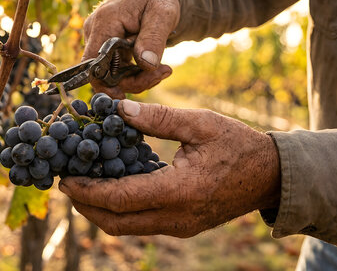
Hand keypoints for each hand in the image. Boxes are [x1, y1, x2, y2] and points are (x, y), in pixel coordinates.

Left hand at [59, 99, 280, 236]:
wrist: (271, 176)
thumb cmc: (238, 145)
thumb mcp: (201, 123)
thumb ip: (158, 118)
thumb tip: (119, 110)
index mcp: (179, 192)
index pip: (119, 199)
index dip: (87, 191)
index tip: (65, 178)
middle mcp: (176, 217)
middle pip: (115, 222)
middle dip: (85, 205)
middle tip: (67, 183)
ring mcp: (179, 226)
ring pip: (126, 227)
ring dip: (100, 210)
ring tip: (84, 184)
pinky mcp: (181, 225)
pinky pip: (141, 223)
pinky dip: (120, 210)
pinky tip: (113, 186)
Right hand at [83, 0, 179, 97]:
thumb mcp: (163, 14)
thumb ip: (153, 39)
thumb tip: (146, 65)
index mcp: (104, 23)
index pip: (92, 64)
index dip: (105, 84)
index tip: (127, 94)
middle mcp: (95, 32)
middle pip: (104, 73)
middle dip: (133, 81)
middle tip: (163, 73)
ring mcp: (98, 39)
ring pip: (112, 74)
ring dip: (138, 78)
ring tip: (163, 68)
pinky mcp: (105, 46)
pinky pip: (117, 69)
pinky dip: (135, 72)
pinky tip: (154, 65)